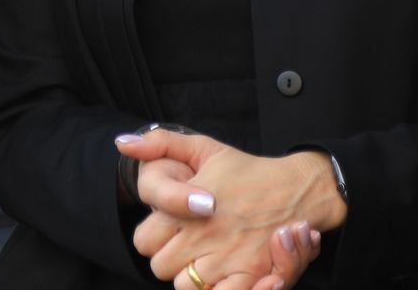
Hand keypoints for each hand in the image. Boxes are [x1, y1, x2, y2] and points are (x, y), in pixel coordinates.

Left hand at [117, 130, 340, 289]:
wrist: (295, 188)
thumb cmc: (244, 170)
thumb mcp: (203, 148)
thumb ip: (160, 143)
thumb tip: (123, 142)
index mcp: (186, 206)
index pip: (144, 240)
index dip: (154, 235)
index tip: (171, 226)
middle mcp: (201, 235)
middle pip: (160, 267)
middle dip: (170, 257)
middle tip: (188, 243)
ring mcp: (224, 258)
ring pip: (184, 285)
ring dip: (190, 276)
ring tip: (205, 256)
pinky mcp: (248, 276)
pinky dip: (214, 289)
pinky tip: (220, 273)